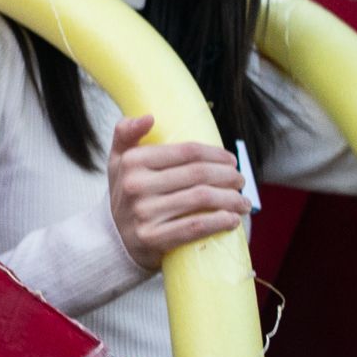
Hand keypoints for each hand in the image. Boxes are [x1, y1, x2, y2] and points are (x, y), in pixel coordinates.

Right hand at [106, 115, 248, 272]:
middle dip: (229, 177)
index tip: (231, 160)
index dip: (216, 154)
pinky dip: (219, 222)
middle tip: (241, 181)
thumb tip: (149, 117)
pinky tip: (232, 220)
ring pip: (201, 199)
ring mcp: (143, 213)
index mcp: (132, 161)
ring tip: (243, 201)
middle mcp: (135, 186)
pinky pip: (195, 227)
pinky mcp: (152, 238)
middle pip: (198, 175)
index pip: (186, 152)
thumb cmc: (126, 193)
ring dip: (231, 199)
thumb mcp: (119, 160)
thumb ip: (126, 133)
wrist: (114, 238)